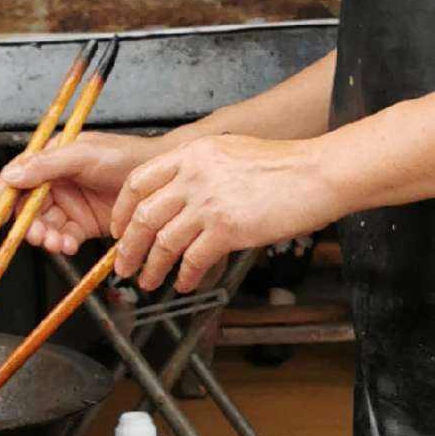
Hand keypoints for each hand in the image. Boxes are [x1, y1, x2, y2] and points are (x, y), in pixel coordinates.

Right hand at [0, 131, 155, 253]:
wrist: (161, 182)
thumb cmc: (127, 157)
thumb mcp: (84, 154)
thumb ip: (47, 165)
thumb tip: (12, 176)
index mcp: (51, 159)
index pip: (16, 177)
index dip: (3, 198)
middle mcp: (55, 181)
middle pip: (26, 208)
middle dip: (28, 224)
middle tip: (37, 235)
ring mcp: (69, 204)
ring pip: (43, 225)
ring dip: (45, 237)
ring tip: (56, 242)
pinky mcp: (83, 224)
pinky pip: (63, 237)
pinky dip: (62, 244)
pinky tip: (69, 244)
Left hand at [111, 134, 340, 293]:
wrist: (315, 174)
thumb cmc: (281, 165)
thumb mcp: (229, 152)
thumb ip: (199, 169)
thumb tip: (179, 194)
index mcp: (191, 154)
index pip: (139, 182)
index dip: (122, 210)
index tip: (119, 228)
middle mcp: (193, 176)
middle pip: (144, 216)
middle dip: (129, 247)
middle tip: (124, 265)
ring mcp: (208, 203)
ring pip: (164, 242)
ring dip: (153, 267)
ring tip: (148, 281)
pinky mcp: (227, 228)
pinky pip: (193, 259)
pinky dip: (185, 276)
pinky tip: (185, 283)